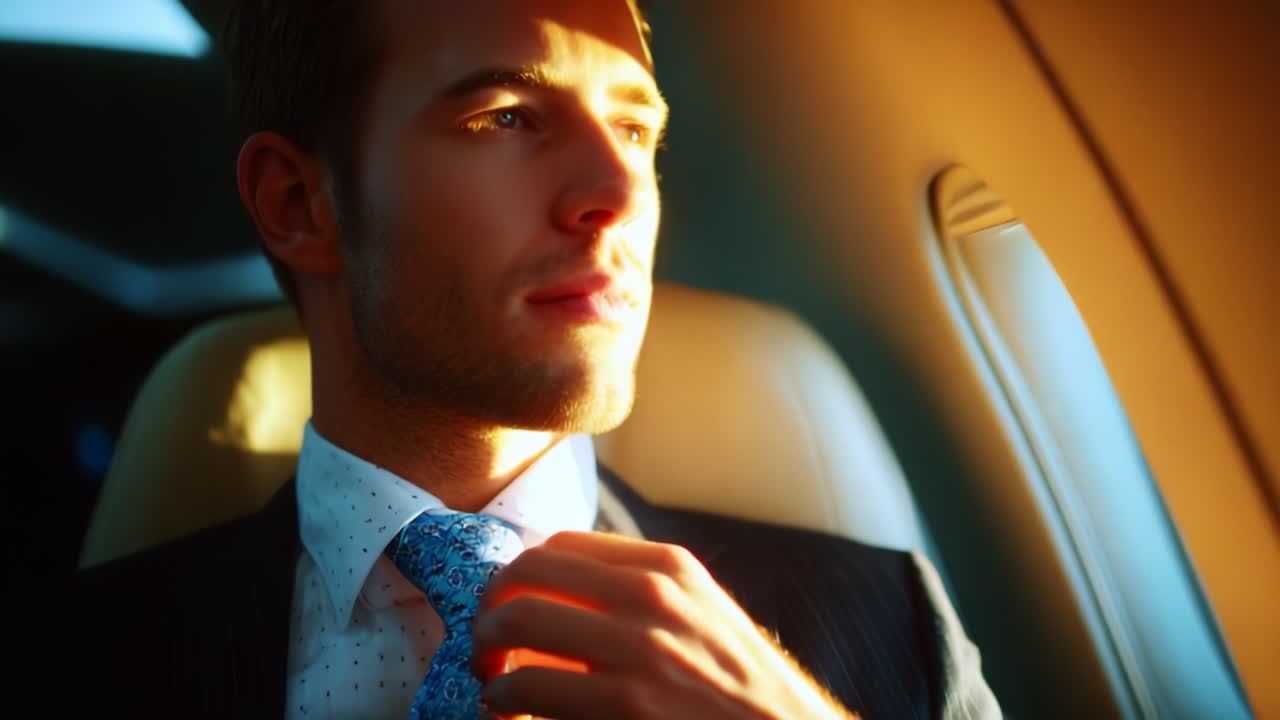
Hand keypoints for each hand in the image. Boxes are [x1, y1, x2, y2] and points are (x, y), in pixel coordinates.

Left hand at [470, 531, 858, 719]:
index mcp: (669, 567)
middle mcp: (653, 596)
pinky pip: (528, 686)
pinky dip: (502, 696)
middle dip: (491, 604)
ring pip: (518, 621)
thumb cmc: (740, 687)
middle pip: (528, 572)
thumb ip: (643, 593)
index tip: (510, 601)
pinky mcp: (626, 706)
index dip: (520, 572)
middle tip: (485, 637)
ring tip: (490, 675)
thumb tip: (562, 590)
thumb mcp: (703, 615)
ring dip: (486, 649)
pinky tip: (507, 708)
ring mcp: (640, 651)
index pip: (560, 544)